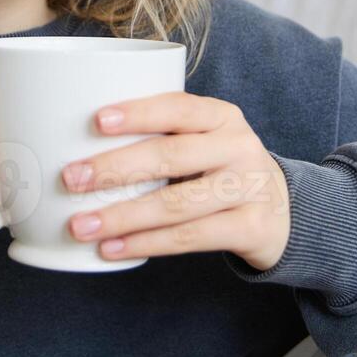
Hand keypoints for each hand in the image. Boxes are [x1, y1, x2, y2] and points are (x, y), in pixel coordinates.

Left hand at [59, 92, 290, 269]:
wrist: (284, 212)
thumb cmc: (222, 170)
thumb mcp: (206, 141)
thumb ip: (162, 136)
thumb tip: (78, 147)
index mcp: (222, 116)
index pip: (178, 107)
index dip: (138, 113)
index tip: (96, 121)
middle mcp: (239, 147)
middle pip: (170, 156)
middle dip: (114, 168)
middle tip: (71, 179)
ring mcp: (248, 188)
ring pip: (175, 204)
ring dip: (121, 216)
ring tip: (80, 226)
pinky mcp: (250, 228)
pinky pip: (189, 237)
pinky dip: (145, 244)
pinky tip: (112, 249)